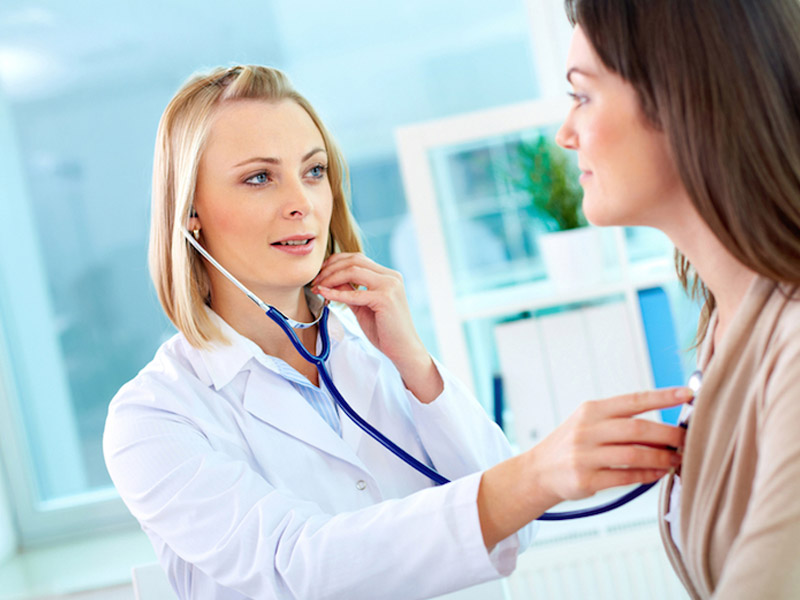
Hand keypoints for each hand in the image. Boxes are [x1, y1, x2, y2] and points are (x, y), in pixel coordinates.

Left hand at [311, 253, 441, 400]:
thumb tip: (329, 280)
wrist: (403, 349)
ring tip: (318, 287)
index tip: (320, 273)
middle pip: (354, 260)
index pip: (358, 259)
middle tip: (315, 280)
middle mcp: (391, 276)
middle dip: (330, 268)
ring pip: (353, 270)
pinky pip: (355, 292)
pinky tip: (324, 294)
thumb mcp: (363, 306)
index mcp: (388, 275)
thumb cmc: (385, 330)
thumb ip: (349, 290)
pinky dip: (336, 292)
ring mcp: (390, 285)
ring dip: (331, 277)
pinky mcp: (385, 298)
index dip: (336, 263)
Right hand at [478, 387, 689, 548]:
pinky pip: (625, 477)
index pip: (633, 400)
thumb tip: (666, 427)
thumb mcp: (589, 423)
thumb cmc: (573, 444)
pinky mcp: (585, 479)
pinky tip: (658, 473)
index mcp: (591, 410)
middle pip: (637, 428)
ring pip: (634, 454)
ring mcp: (585, 455)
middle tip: (687, 440)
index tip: (687, 394)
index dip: (662, 396)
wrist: (539, 471)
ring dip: (661, 458)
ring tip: (676, 460)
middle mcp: (587, 430)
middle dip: (668, 434)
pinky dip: (647, 475)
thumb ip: (621, 421)